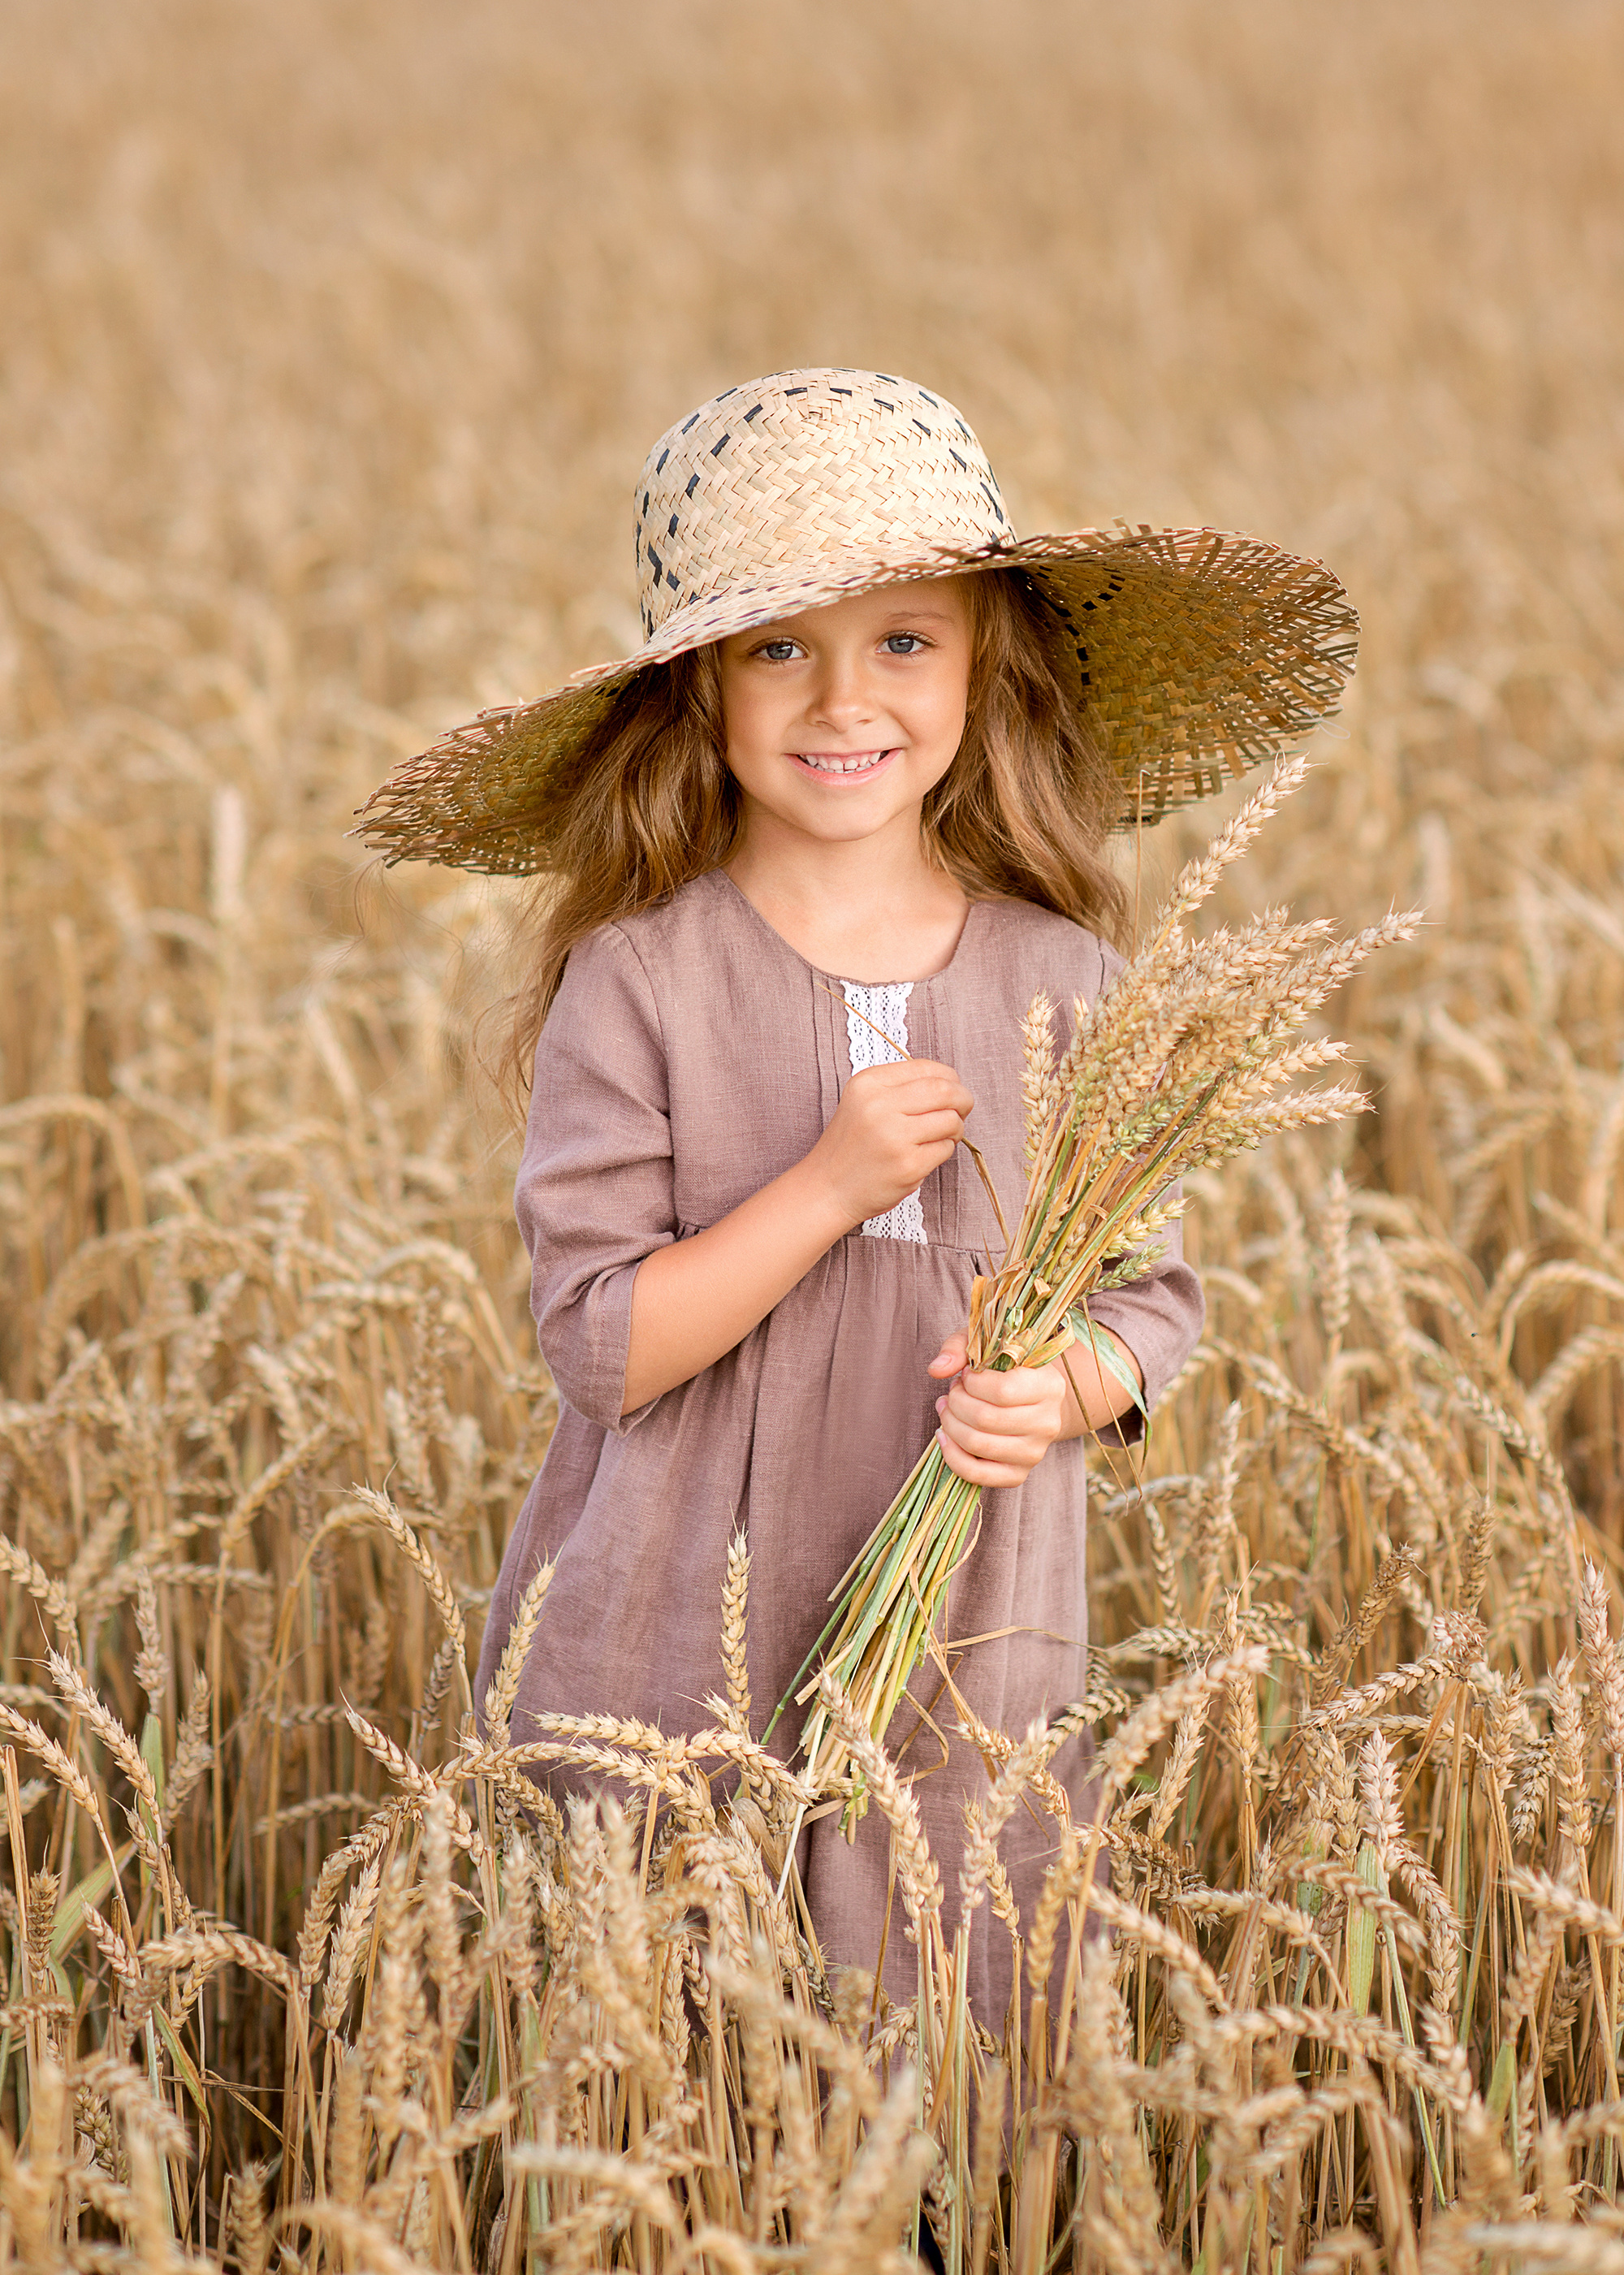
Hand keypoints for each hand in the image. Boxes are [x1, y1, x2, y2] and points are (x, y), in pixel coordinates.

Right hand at [808, 1059, 973, 1229]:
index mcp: (869, 1083)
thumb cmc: (852, 1145)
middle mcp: (879, 1105)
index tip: (953, 1090)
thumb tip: (951, 1084)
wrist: (828, 1188)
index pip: (926, 1068)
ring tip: (940, 1136)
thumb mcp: (864, 1101)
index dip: (949, 1079)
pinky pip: (945, 1149)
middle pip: (945, 1090)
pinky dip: (943, 1150)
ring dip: (955, 1128)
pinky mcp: (907, 1165)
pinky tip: (925, 1155)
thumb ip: (901, 1087)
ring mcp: (894, 1137)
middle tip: (963, 1109)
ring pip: (951, 1120)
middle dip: (963, 1099)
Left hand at [926, 1330, 1067, 1487]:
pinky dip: (952, 1455)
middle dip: (956, 1402)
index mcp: (1049, 1386)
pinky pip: (976, 1474)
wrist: (1033, 1404)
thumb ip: (960, 1348)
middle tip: (953, 1392)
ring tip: (947, 1408)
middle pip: (985, 1418)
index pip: (1002, 1390)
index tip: (965, 1375)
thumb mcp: (988, 1344)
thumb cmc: (1007, 1370)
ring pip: (978, 1444)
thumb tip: (937, 1369)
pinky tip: (944, 1435)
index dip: (972, 1382)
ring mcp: (1034, 1452)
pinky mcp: (1018, 1474)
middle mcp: (1048, 1423)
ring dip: (950, 1424)